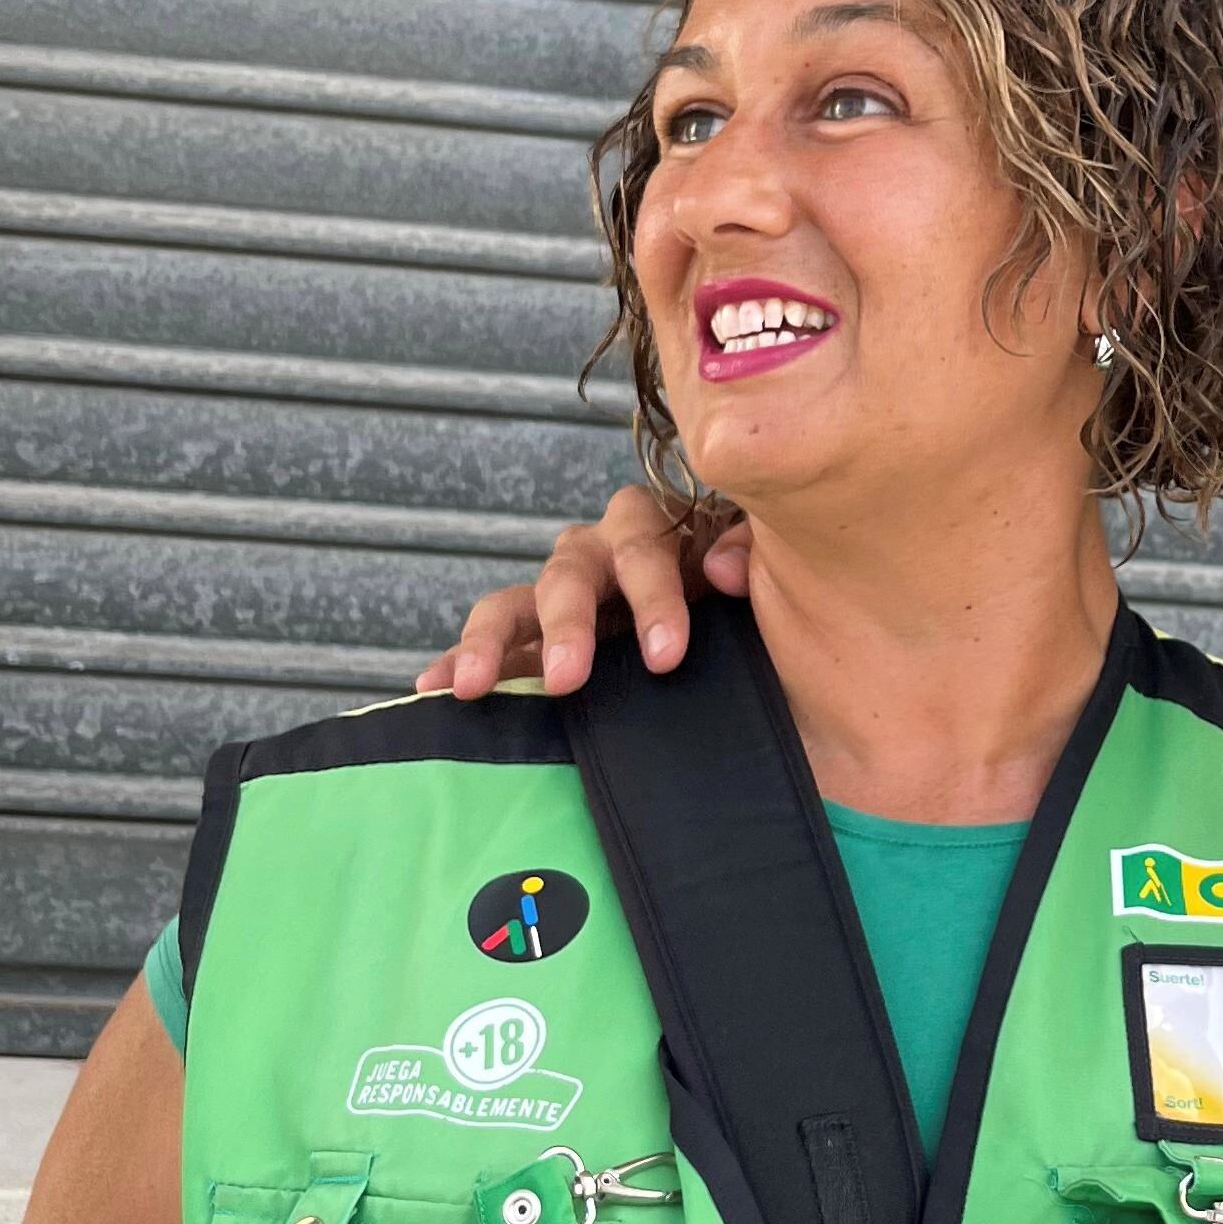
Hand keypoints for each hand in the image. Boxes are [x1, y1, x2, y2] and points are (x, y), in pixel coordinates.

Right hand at [413, 486, 749, 699]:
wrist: (787, 679)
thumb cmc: (777, 621)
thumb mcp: (779, 585)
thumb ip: (756, 555)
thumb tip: (721, 564)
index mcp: (667, 537)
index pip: (646, 544)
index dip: (653, 594)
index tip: (666, 655)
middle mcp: (609, 559)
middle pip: (573, 569)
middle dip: (570, 623)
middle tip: (572, 679)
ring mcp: (570, 600)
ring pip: (521, 600)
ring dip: (494, 639)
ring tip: (474, 684)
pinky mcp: (544, 646)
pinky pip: (496, 646)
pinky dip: (464, 661)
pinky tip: (435, 687)